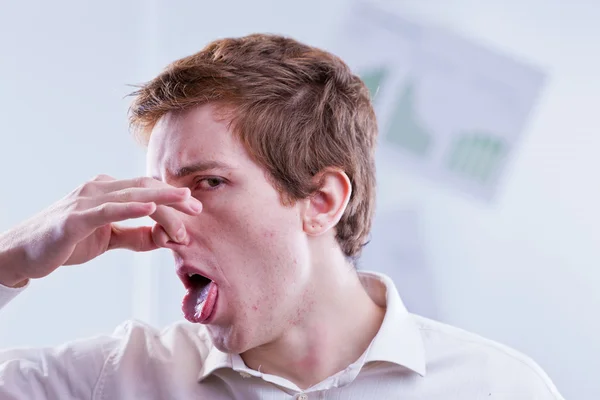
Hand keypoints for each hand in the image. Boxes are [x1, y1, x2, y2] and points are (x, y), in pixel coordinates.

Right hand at [0, 175, 201, 286]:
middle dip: (174, 196)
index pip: (146, 190)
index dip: (172, 198)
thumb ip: (135, 236)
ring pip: (132, 195)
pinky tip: (150, 208)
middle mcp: (98, 189)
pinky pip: (108, 210)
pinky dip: (131, 207)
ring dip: (162, 201)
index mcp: (107, 191)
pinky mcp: (75, 218)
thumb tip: (164, 239)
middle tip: (198, 207)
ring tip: (185, 203)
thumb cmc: (65, 242)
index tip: (194, 210)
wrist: (24, 254)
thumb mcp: (108, 239)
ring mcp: (86, 201)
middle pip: (144, 188)